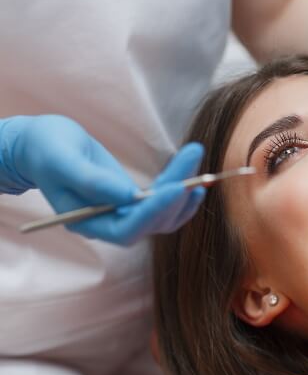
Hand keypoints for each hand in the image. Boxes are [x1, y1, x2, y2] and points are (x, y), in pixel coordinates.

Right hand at [0, 115, 204, 244]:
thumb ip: (91, 181)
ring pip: (163, 214)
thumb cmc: (47, 150)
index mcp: (87, 222)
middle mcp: (109, 224)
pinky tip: (196, 179)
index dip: (154, 211)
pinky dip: (181, 193)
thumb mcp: (62, 160)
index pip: (128, 228)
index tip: (177, 187)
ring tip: (195, 156)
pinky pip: (163, 205)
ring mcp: (123, 214)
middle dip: (177, 193)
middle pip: (153, 221)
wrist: (44, 146)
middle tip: (193, 158)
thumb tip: (129, 196)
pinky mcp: (133, 201)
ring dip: (184, 188)